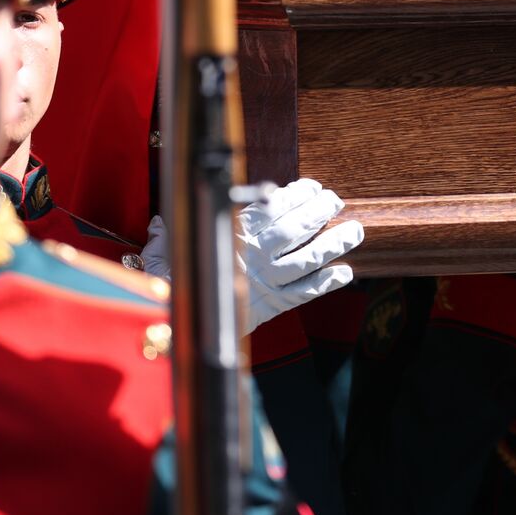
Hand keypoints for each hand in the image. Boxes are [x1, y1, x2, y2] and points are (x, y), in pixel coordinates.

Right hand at [138, 178, 363, 333]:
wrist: (184, 326)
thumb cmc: (180, 282)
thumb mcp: (169, 253)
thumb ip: (172, 234)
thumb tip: (161, 222)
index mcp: (234, 233)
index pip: (273, 206)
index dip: (297, 194)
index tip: (313, 187)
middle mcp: (255, 255)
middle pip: (294, 229)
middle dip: (320, 212)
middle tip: (336, 201)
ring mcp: (268, 281)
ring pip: (307, 259)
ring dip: (333, 244)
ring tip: (354, 231)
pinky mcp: (275, 305)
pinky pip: (307, 292)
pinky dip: (328, 283)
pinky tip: (345, 272)